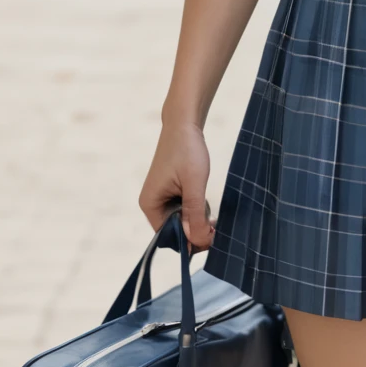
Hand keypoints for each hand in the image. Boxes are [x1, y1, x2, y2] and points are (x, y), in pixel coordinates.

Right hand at [139, 119, 213, 251]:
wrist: (184, 124)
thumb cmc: (187, 151)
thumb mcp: (194, 185)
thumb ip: (195, 214)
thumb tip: (198, 241)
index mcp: (150, 204)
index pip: (168, 236)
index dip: (189, 241)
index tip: (211, 239)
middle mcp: (152, 204)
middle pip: (174, 231)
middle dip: (195, 231)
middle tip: (215, 227)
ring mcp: (160, 198)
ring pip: (181, 222)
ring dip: (197, 221)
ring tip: (211, 213)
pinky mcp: (170, 192)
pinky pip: (183, 211)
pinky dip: (196, 211)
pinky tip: (205, 203)